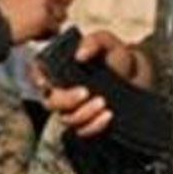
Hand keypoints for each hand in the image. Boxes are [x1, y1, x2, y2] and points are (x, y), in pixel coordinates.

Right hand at [0, 0, 87, 42]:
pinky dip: (45, 34)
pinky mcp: (45, 19)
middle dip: (62, 6)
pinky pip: (55, 29)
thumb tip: (56, 3)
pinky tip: (32, 33)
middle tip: (49, 14)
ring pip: (62, 15)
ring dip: (51, 23)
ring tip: (32, 25)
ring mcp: (45, 3)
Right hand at [30, 30, 152, 137]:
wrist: (135, 77)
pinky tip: (108, 115)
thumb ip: (93, 42)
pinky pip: (83, 131)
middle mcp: (60, 91)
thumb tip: (79, 55)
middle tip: (85, 92)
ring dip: (84, 113)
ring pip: (66, 118)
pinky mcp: (85, 123)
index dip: (37, 79)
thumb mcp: (107, 43)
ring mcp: (72, 110)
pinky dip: (95, 125)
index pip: (38, 75)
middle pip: (50, 101)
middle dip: (66, 100)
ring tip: (103, 102)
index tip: (46, 82)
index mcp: (58, 69)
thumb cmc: (114, 57)